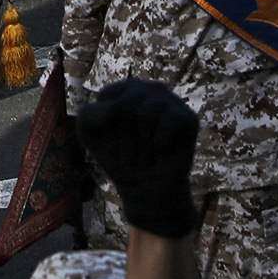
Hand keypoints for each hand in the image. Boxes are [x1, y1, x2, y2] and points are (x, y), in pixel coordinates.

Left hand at [77, 79, 199, 237]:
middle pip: (127, 106)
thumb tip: (117, 108)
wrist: (145, 190)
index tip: (111, 140)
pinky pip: (168, 122)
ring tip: (147, 155)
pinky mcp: (188, 118)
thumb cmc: (117, 157)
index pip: (107, 97)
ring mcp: (171, 101)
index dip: (105, 125)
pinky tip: (163, 151)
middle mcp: (150, 89)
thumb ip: (89, 113)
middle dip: (124, 139)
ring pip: (146, 114)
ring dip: (141, 145)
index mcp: (125, 88)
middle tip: (131, 155)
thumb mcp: (89, 134)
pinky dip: (159, 144)